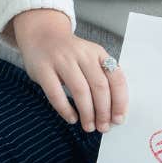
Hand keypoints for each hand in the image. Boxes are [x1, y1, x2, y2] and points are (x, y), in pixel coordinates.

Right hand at [11, 8, 126, 132]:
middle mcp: (82, 55)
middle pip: (99, 86)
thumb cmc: (70, 53)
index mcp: (98, 53)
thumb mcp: (90, 56)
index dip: (119, 100)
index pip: (116, 78)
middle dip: (104, 111)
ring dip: (87, 113)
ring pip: (80, 91)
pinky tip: (72, 118)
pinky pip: (56, 93)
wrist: (42, 34)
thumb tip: (113, 110)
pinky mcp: (43, 69)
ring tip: (89, 127)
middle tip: (103, 127)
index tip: (119, 119)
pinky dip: (65, 109)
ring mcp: (62, 61)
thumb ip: (101, 76)